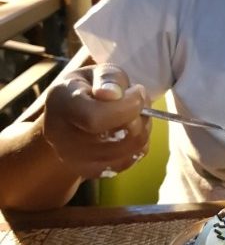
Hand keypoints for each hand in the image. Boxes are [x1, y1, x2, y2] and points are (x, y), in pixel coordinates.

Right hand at [43, 63, 151, 179]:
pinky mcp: (89, 171)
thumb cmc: (89, 88)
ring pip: (128, 150)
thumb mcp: (98, 72)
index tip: (137, 92)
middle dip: (139, 116)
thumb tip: (113, 94)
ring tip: (136, 114)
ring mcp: (73, 159)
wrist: (71, 115)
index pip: (95, 117)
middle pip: (116, 137)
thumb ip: (108, 78)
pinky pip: (129, 161)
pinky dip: (138, 145)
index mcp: (60, 103)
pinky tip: (130, 131)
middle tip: (139, 101)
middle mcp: (60, 136)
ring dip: (143, 129)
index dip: (126, 106)